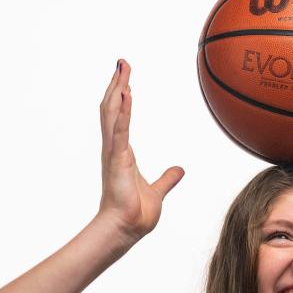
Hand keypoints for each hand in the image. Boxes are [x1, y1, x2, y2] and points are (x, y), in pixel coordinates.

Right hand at [97, 59, 183, 243]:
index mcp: (122, 152)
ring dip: (117, 89)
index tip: (125, 77)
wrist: (126, 229)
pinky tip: (126, 94)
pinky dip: (122, 111)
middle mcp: (114, 148)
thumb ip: (167, 179)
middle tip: (122, 62)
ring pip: (112, 113)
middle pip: (111, 108)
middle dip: (117, 83)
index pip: (120, 116)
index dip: (121, 96)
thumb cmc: (136, 214)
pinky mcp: (117, 159)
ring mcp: (114, 152)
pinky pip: (120, 130)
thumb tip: (180, 170)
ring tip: (123, 69)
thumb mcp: (158, 191)